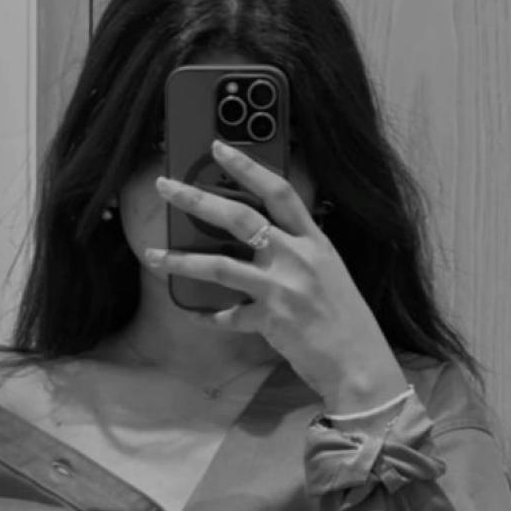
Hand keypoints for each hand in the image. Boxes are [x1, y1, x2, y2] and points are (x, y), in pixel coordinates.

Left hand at [146, 139, 406, 408]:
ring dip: (181, 260)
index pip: (279, 191)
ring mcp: (283, 288)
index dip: (248, 166)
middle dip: (197, 199)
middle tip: (166, 187)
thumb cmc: (344, 319)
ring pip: (220, 265)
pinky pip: (228, 316)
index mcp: (315, 241)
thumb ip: (299, 251)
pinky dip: (209, 317)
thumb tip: (263, 238)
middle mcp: (298, 258)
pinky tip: (195, 314)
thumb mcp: (329, 272)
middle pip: (240, 218)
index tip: (219, 147)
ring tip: (152, 255)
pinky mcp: (270, 320)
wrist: (358, 362)